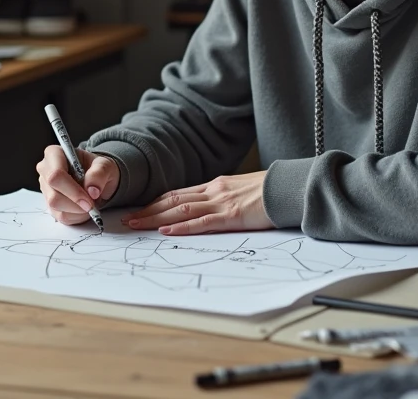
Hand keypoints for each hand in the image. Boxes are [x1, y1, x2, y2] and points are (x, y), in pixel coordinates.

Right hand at [36, 146, 118, 225]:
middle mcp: (45, 171)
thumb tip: (92, 190)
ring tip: (90, 203)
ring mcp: (46, 189)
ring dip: (77, 210)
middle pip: (53, 195)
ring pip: (56, 207)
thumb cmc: (97, 169)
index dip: (73, 190)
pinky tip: (84, 208)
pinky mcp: (49, 205)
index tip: (90, 197)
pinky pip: (61, 216)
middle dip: (76, 203)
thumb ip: (99, 173)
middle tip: (92, 204)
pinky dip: (76, 216)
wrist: (97, 179)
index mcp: (54, 154)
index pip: (56, 175)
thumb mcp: (104, 165)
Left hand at [122, 171, 273, 234]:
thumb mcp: (242, 190)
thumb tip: (213, 208)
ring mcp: (221, 202)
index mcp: (216, 186)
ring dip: (155, 218)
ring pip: (180, 210)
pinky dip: (181, 227)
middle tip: (127, 219)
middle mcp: (213, 191)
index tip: (140, 209)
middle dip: (148, 210)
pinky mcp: (231, 216)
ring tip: (136, 225)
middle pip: (173, 201)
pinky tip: (165, 231)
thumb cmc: (271, 191)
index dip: (156, 202)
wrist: (290, 187)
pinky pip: (201, 222)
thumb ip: (225, 197)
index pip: (179, 194)